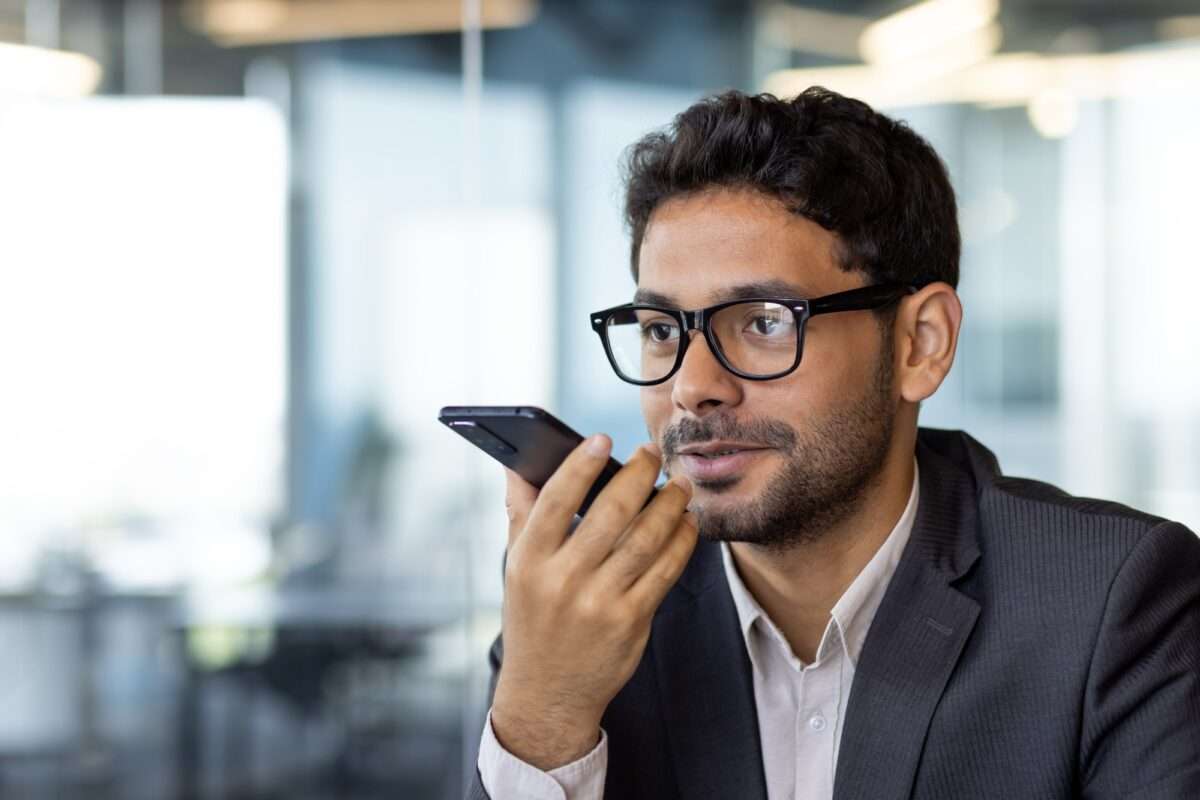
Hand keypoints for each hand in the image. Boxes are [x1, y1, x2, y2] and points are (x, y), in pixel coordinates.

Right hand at [491, 435, 697, 769]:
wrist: (548, 692)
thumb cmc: (534, 618)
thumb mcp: (516, 568)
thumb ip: (521, 513)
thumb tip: (518, 463)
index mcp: (529, 561)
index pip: (556, 500)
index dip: (581, 464)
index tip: (604, 438)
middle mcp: (562, 581)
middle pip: (610, 514)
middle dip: (638, 475)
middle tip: (654, 452)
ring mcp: (599, 603)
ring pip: (645, 539)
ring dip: (669, 504)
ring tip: (679, 483)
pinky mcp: (631, 622)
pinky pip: (664, 571)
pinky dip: (681, 541)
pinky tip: (686, 522)